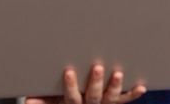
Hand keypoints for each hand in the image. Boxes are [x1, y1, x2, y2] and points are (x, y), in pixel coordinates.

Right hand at [25, 65, 146, 103]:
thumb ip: (38, 101)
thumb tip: (29, 100)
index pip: (71, 97)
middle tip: (99, 68)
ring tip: (118, 73)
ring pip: (110, 98)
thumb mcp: (47, 102)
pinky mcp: (114, 102)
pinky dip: (132, 93)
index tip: (69, 72)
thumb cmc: (58, 99)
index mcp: (72, 103)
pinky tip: (141, 86)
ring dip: (115, 86)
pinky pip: (124, 100)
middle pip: (93, 96)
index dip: (71, 86)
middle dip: (96, 83)